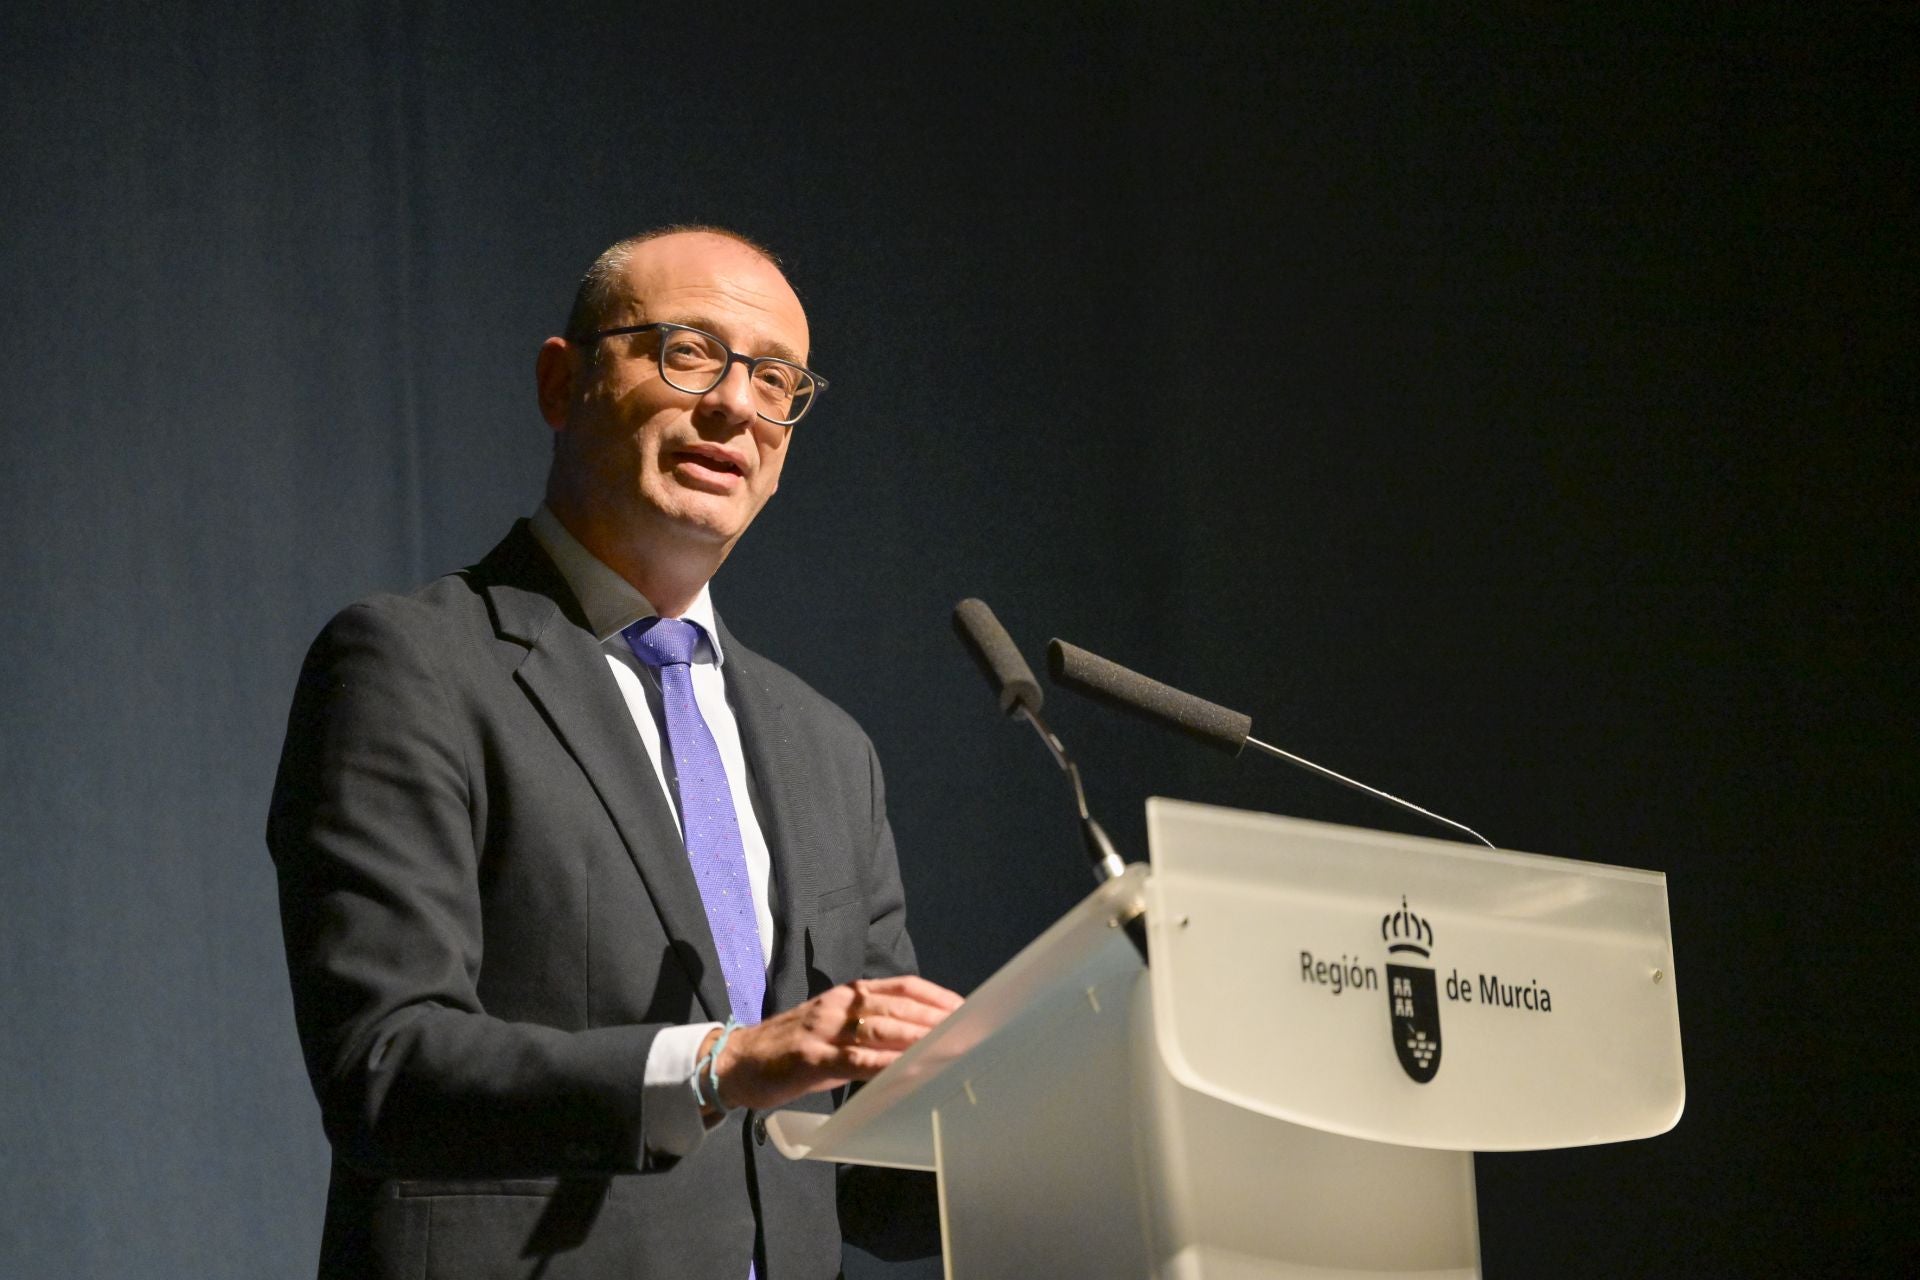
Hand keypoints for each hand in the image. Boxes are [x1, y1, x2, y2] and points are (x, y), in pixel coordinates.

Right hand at [704, 975, 963, 1113]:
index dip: (937, 997)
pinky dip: (885, 1064)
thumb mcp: (836, 1030)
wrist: (738, 1061)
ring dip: (919, 1039)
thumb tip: (919, 1042)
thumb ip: (872, 1031)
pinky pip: (855, 1059)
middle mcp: (840, 1004)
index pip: (903, 987)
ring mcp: (824, 1029)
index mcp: (849, 994)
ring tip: (950, 1049)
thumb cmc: (793, 1048)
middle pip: (899, 1007)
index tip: (967, 1010)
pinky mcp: (810, 1056)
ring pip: (881, 1029)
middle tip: (970, 1032)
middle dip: (938, 1020)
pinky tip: (908, 1070)